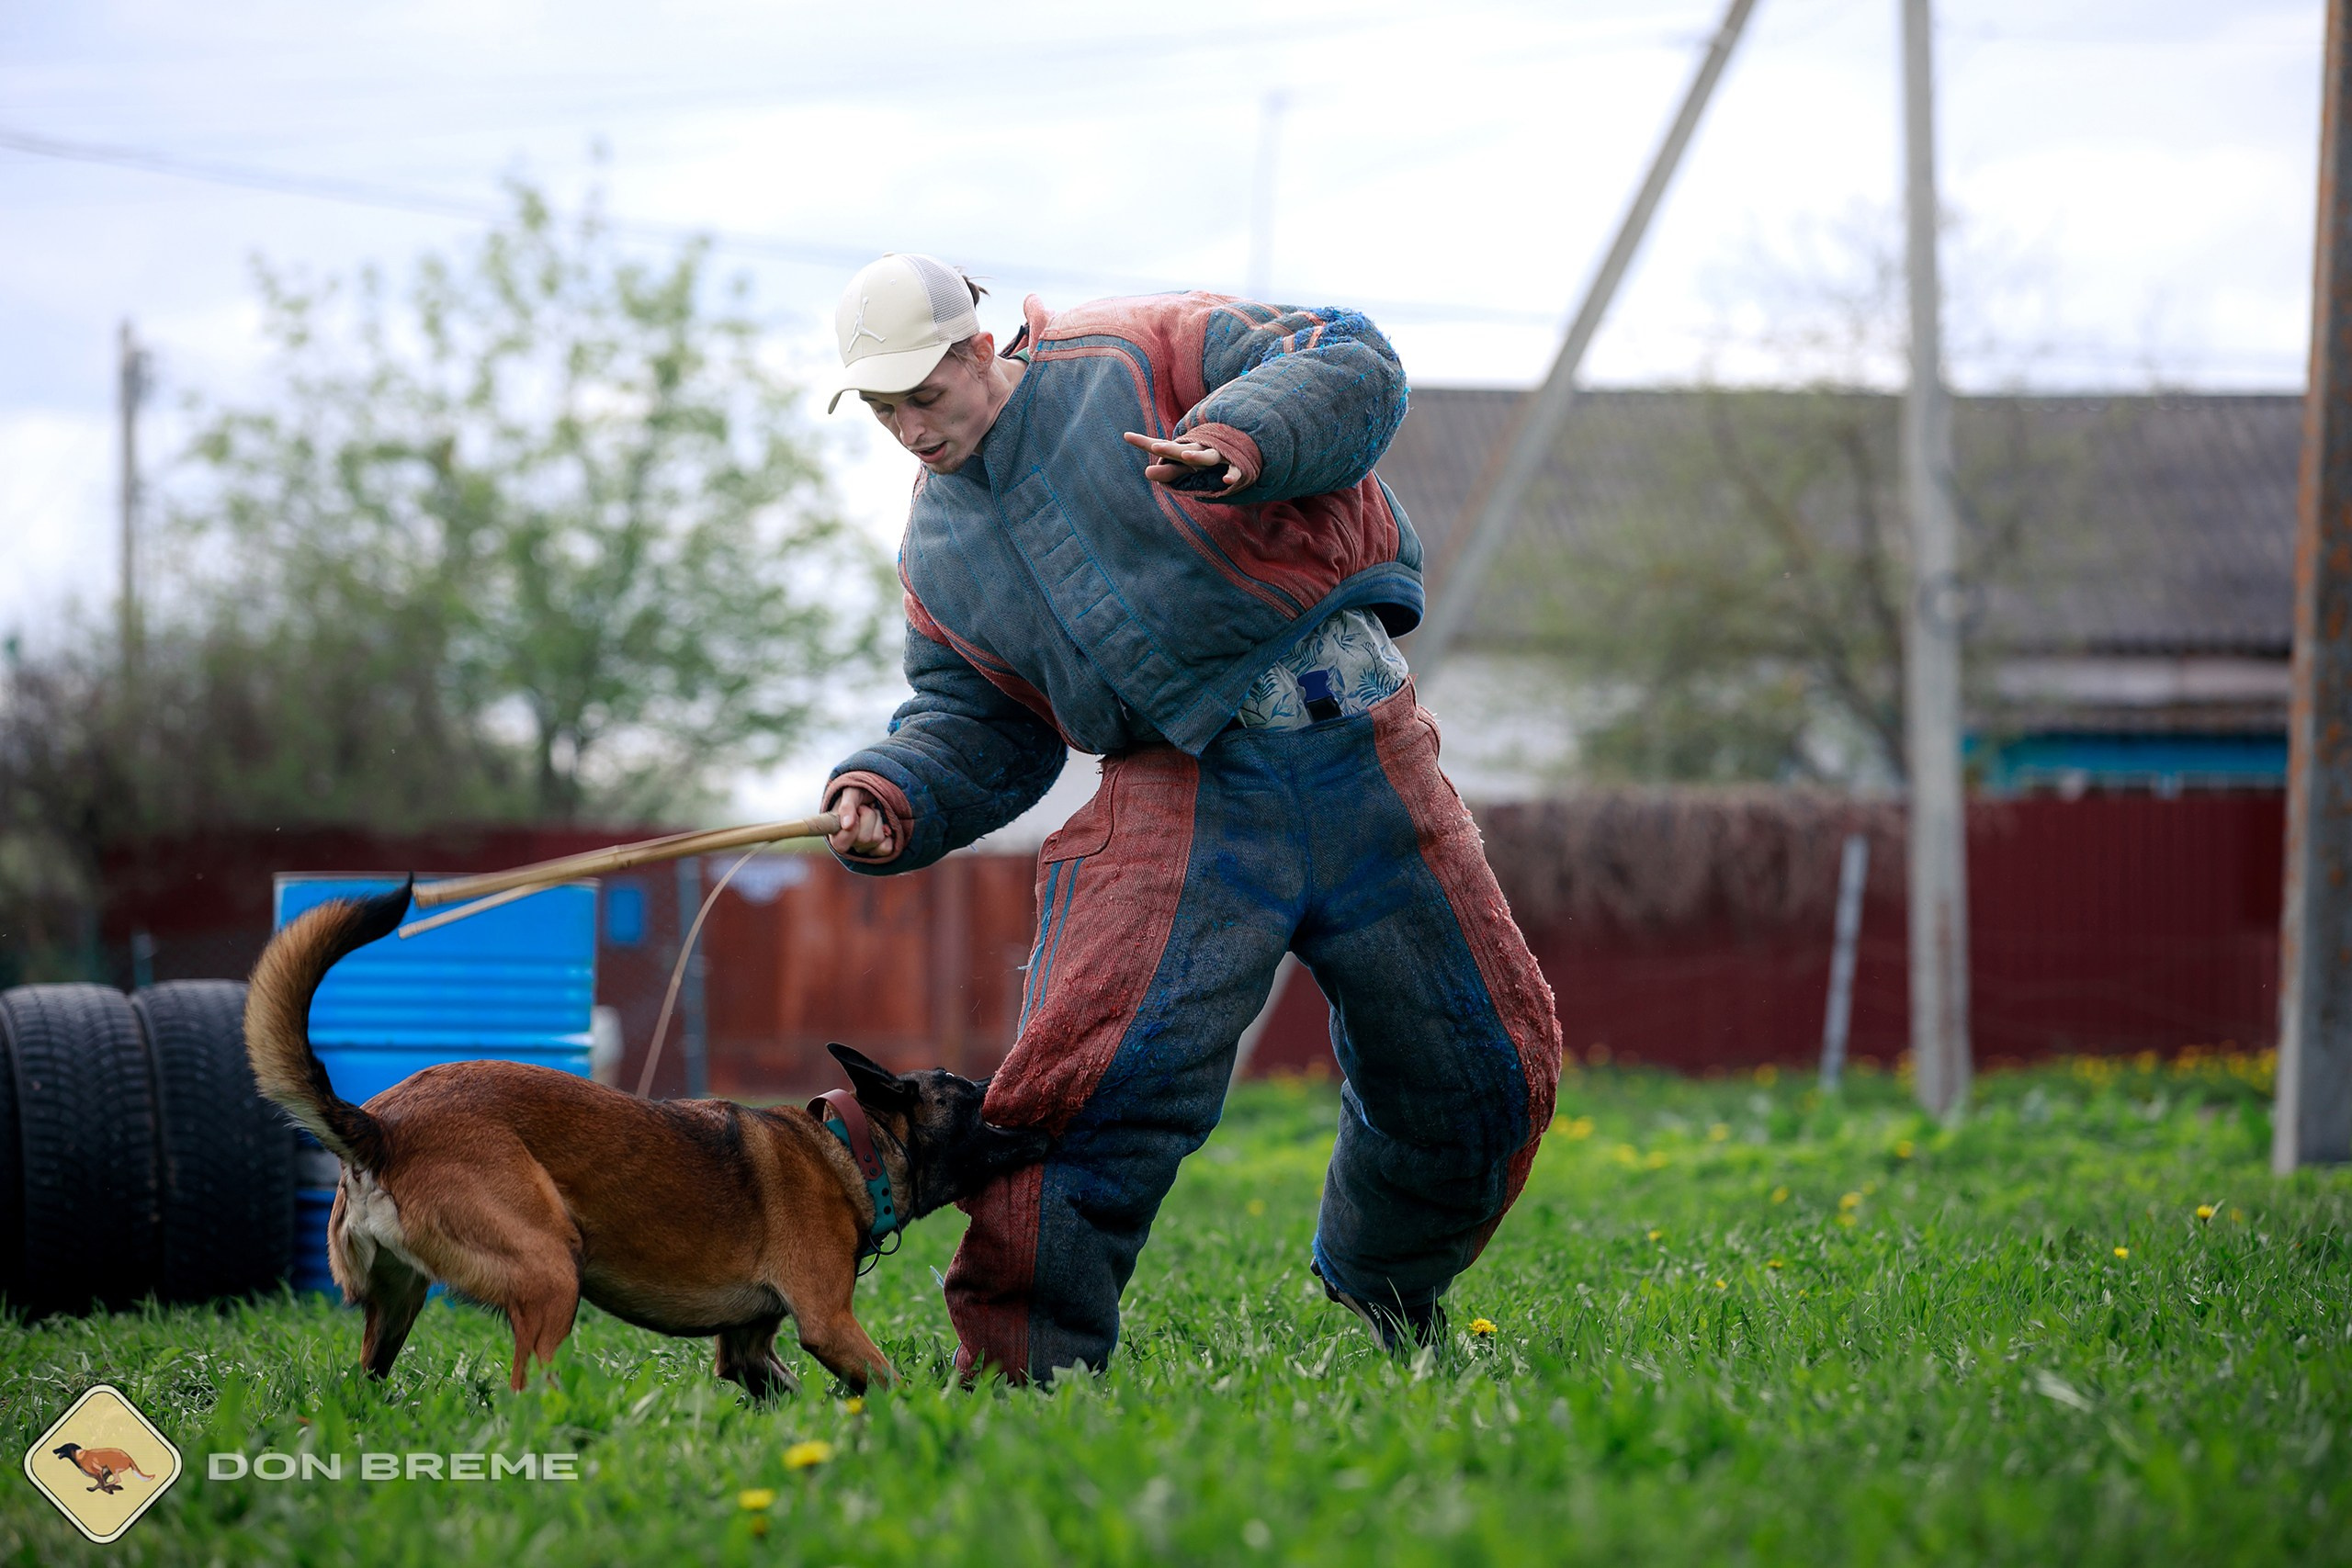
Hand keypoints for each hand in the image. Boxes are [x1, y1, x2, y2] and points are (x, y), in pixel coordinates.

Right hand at [827, 786, 897, 859]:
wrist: (872, 794)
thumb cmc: (857, 793)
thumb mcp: (850, 792)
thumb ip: (846, 807)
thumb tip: (847, 826)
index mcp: (834, 831)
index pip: (839, 844)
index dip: (847, 834)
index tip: (849, 824)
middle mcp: (847, 844)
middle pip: (863, 838)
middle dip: (868, 816)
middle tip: (864, 807)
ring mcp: (863, 848)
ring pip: (876, 839)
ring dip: (878, 820)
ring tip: (872, 812)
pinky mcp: (878, 850)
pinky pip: (886, 848)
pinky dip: (887, 834)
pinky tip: (882, 824)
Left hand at [1123, 431, 1243, 495]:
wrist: (1243, 447)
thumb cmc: (1208, 458)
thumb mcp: (1187, 466)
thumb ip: (1168, 470)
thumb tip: (1146, 473)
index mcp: (1186, 450)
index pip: (1162, 447)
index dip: (1144, 443)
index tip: (1126, 436)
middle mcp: (1200, 450)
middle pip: (1182, 450)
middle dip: (1169, 449)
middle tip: (1155, 446)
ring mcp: (1218, 456)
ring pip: (1207, 456)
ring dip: (1197, 456)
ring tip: (1185, 456)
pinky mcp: (1236, 466)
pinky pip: (1234, 470)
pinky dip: (1231, 475)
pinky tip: (1226, 481)